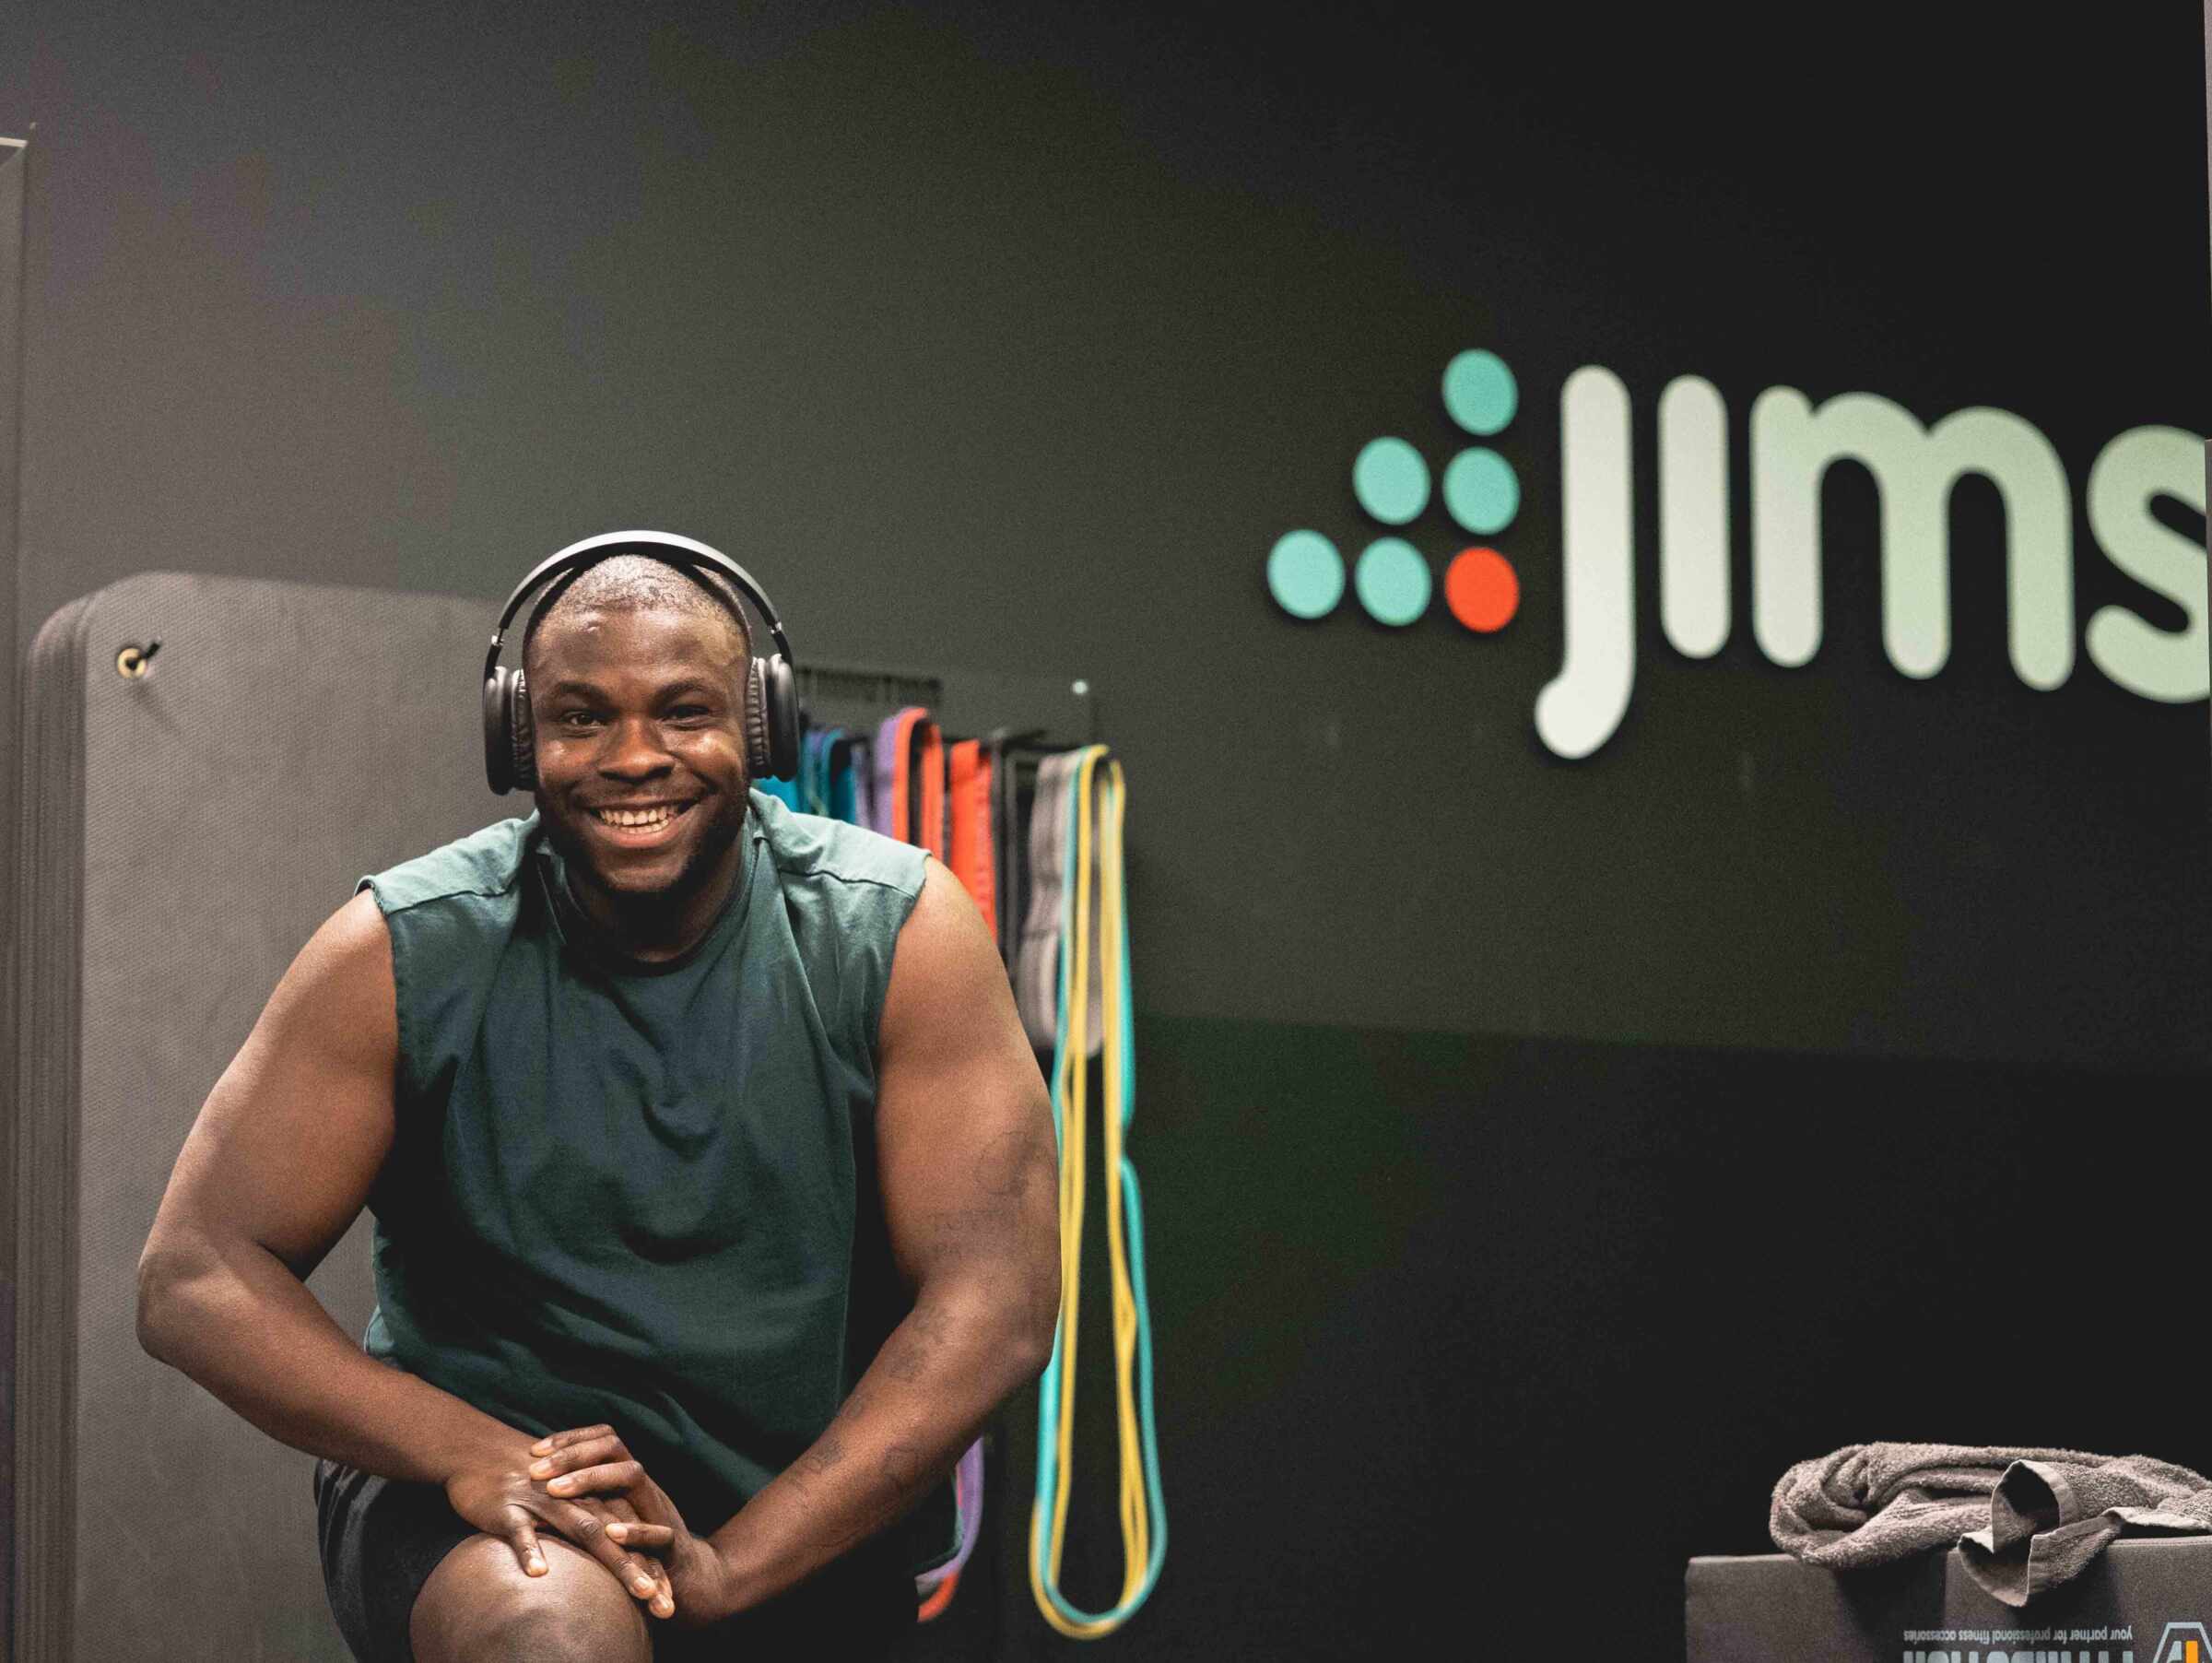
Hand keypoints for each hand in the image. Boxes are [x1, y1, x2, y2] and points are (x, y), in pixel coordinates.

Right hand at [442, 1444, 673, 1616]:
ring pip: (585, 1530)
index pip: (628, 1533)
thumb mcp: (564, 1497)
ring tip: (637, 1590)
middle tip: (662, 1601)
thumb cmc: (525, 1478)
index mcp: (590, 1498)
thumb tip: (612, 1551)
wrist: (480, 1448)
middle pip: (617, 1534)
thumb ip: (588, 1519)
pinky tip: (539, 1573)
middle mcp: (576, 1499)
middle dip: (641, 1568)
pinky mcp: (509, 1508)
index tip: (666, 1602)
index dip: (648, 1565)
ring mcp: (544, 1502)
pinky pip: (521, 1531)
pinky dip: (530, 1549)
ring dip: (614, 1558)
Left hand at [528, 1424, 735, 1629]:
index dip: (570, 1439)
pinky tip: (611, 1533)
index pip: (602, 1439)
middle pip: (613, 1449)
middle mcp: (644, 1488)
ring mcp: (659, 1512)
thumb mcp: (612, 1520)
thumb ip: (583, 1506)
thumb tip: (531, 1498)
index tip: (533, 1450)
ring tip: (557, 1490)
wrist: (691, 1581)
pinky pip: (659, 1532)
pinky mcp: (673, 1547)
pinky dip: (636, 1531)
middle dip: (572, 1455)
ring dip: (593, 1479)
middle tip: (535, 1471)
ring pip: (633, 1477)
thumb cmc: (640, 1550)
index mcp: (628, 1481)